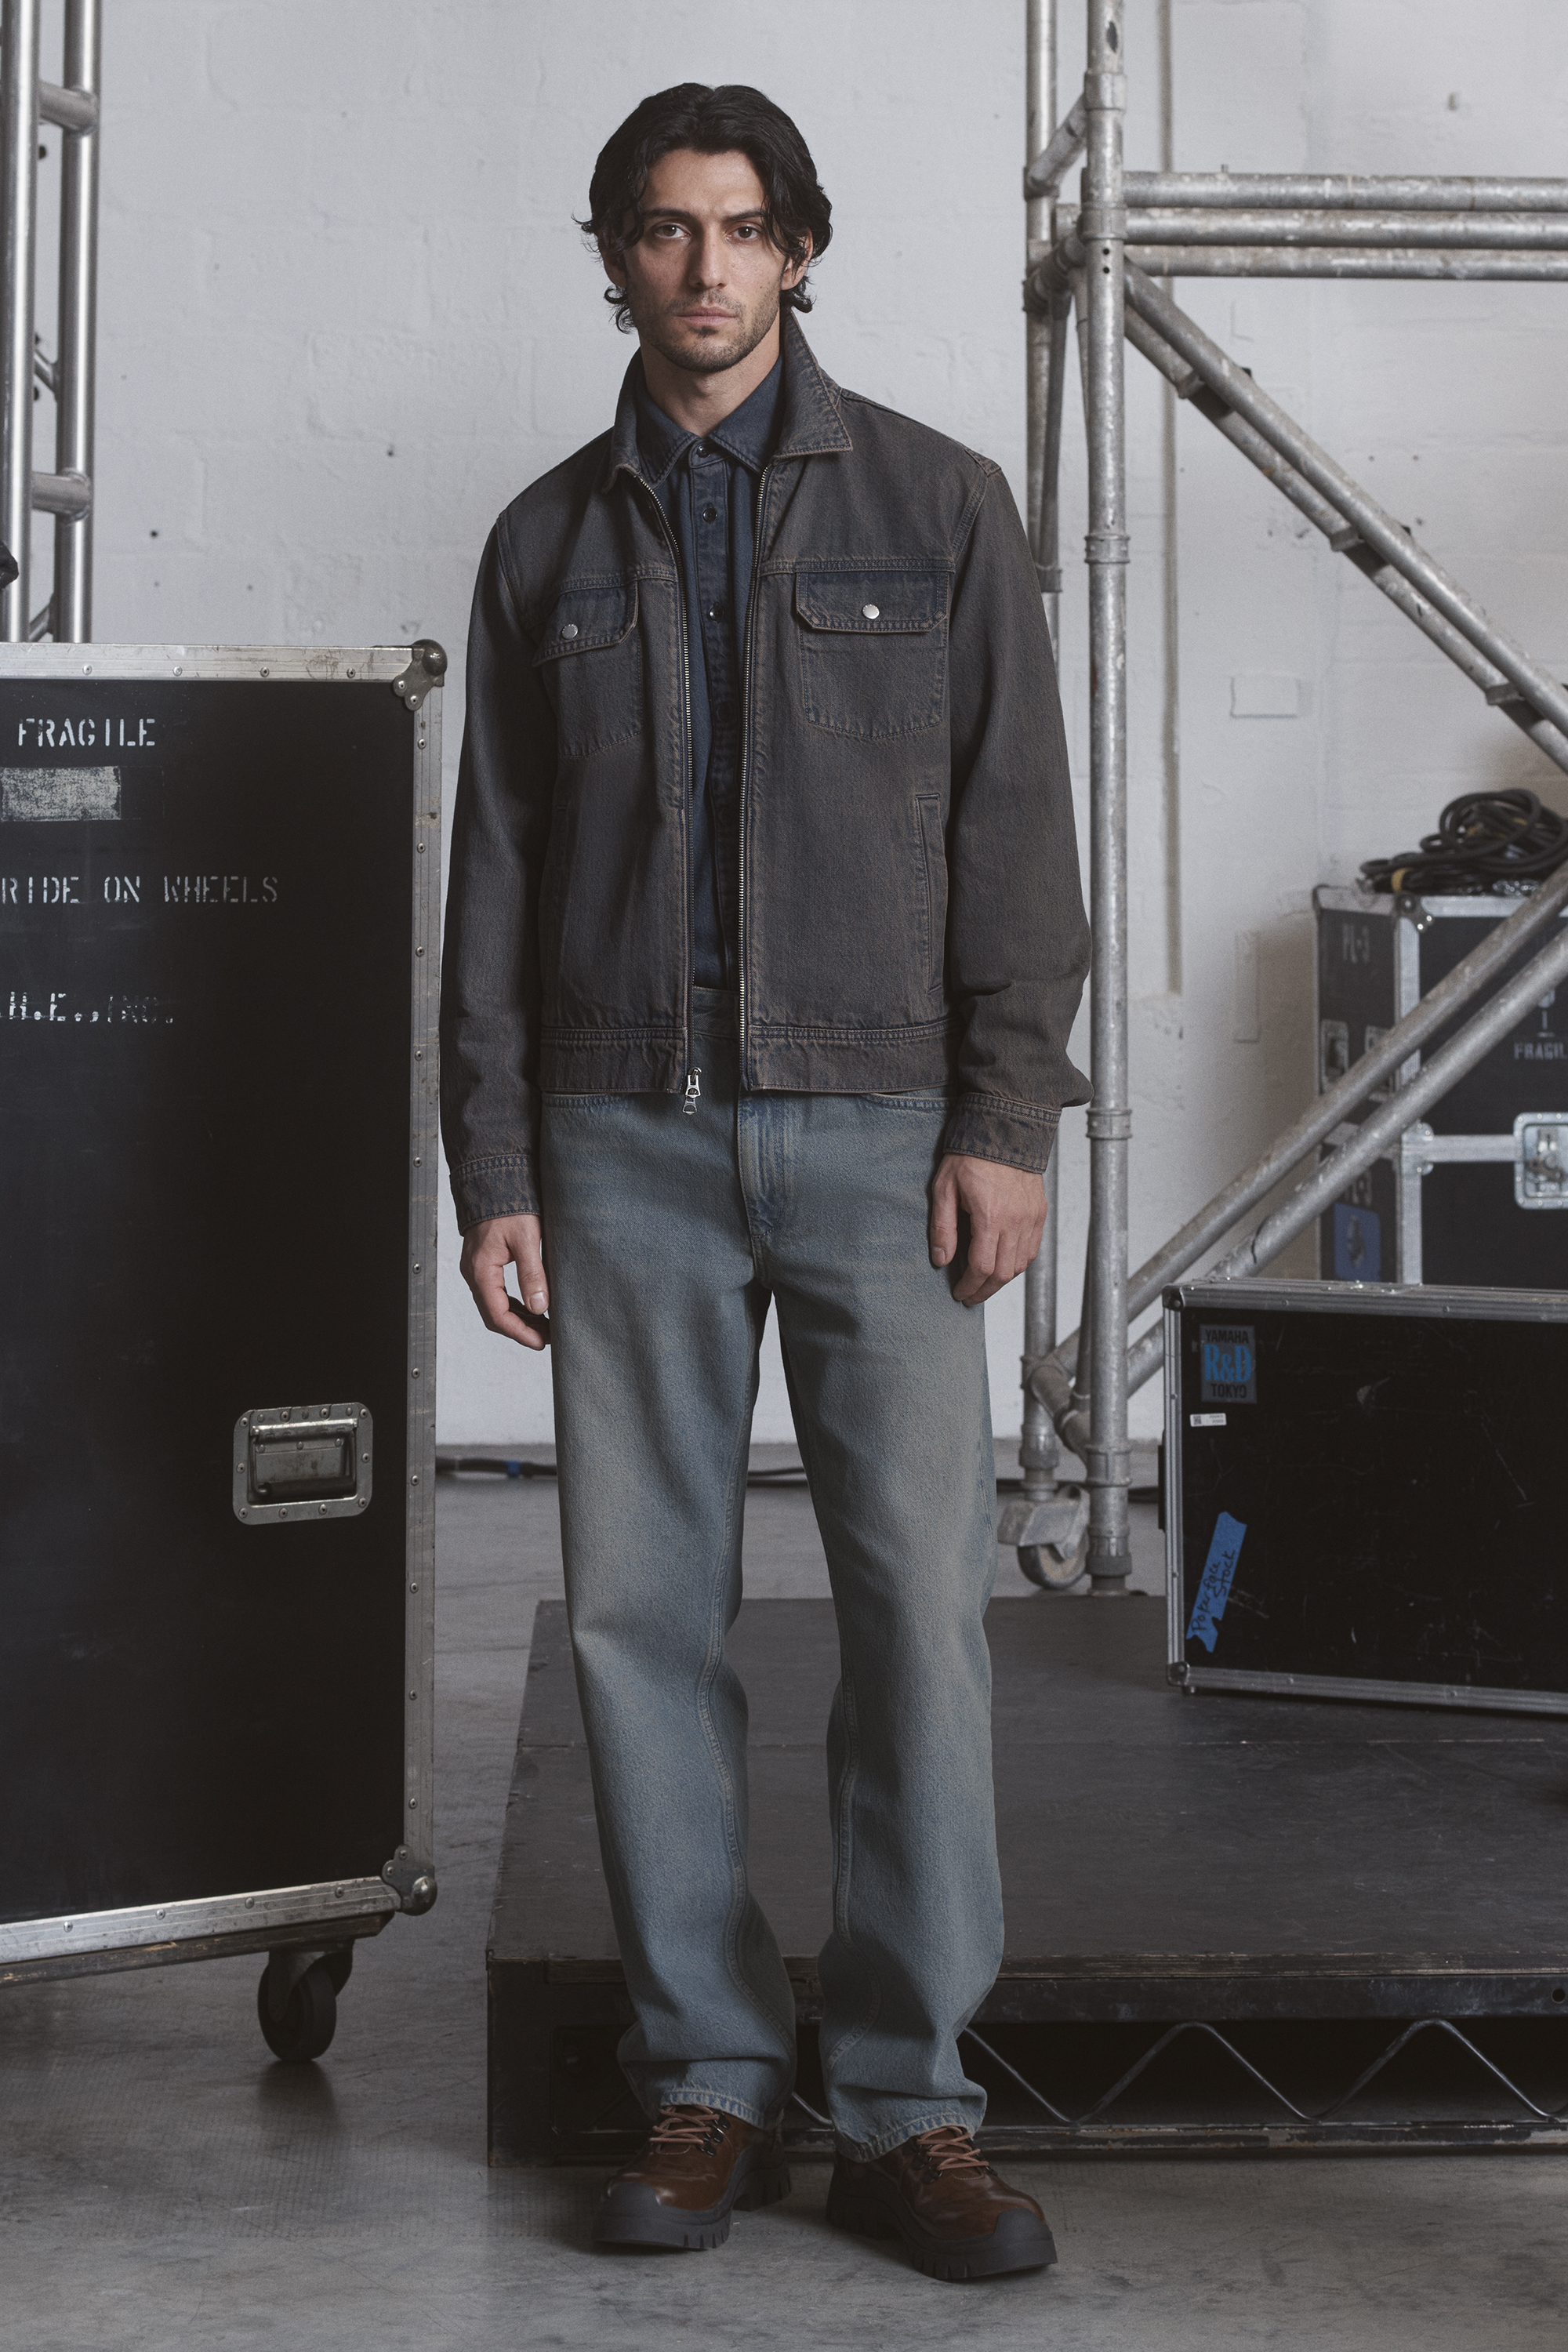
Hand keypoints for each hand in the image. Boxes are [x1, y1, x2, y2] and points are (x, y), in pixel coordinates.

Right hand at [460, 1212, 548, 1350]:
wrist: (494, 1179)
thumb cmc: (509, 1206)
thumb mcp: (526, 1239)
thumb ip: (533, 1274)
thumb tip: (541, 1308)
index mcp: (481, 1271)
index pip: (498, 1316)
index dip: (521, 1333)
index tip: (542, 1342)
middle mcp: (474, 1273)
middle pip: (495, 1315)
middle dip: (521, 1329)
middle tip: (549, 1337)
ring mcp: (477, 1268)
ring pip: (496, 1305)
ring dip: (519, 1318)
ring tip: (545, 1325)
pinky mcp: (484, 1262)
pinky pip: (496, 1292)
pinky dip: (515, 1304)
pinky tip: (533, 1307)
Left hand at [928, 1154, 1045, 1306]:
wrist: (1004, 1130)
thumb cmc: (971, 1155)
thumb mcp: (944, 1188)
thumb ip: (942, 1227)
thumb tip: (941, 1259)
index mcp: (990, 1215)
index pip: (982, 1267)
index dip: (969, 1286)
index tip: (959, 1293)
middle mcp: (1016, 1220)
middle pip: (1003, 1273)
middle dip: (985, 1291)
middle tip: (970, 1297)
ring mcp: (1031, 1217)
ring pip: (1020, 1265)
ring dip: (1001, 1280)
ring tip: (984, 1284)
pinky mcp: (1039, 1213)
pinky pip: (1032, 1250)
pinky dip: (1017, 1264)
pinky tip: (1002, 1265)